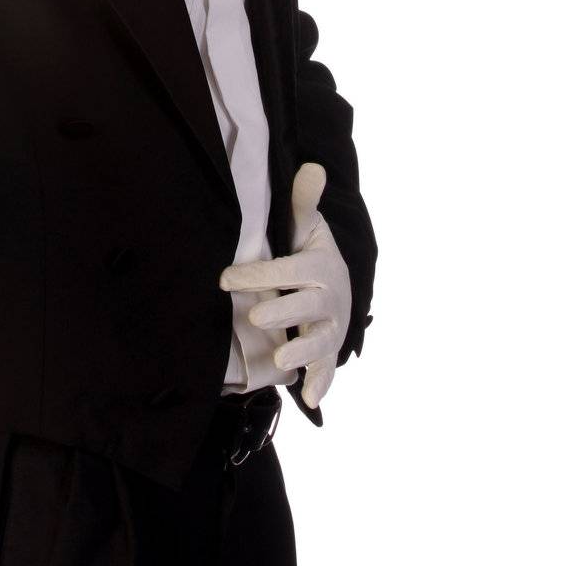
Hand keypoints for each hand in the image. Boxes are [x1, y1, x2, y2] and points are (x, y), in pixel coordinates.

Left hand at [218, 162, 351, 407]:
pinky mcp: (329, 350)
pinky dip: (320, 384)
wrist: (340, 284)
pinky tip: (307, 400)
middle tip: (256, 317)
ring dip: (302, 354)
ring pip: (318, 342)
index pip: (288, 270)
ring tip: (281, 361)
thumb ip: (303, 202)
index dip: (258, 273)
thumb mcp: (307, 226)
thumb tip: (312, 165)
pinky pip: (328, 370)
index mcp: (319, 267)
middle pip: (304, 307)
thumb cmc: (311, 252)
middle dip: (282, 312)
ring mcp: (331, 327)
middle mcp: (329, 299)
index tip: (224, 278)